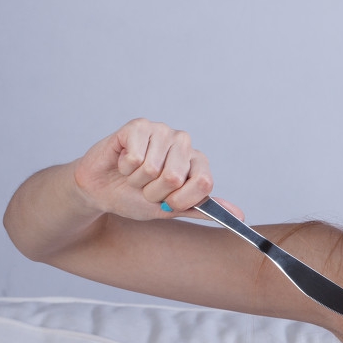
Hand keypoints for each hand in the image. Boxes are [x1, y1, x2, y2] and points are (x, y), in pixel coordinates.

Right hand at [71, 118, 241, 220]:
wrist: (102, 192)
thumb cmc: (136, 198)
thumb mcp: (172, 209)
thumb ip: (203, 209)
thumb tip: (240, 216)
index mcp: (197, 162)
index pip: (204, 183)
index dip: (181, 200)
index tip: (168, 202)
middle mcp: (183, 143)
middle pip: (176, 177)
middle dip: (154, 192)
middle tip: (145, 187)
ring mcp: (161, 131)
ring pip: (153, 168)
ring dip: (137, 180)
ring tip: (133, 175)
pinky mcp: (139, 126)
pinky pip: (135, 157)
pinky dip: (125, 167)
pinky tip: (123, 162)